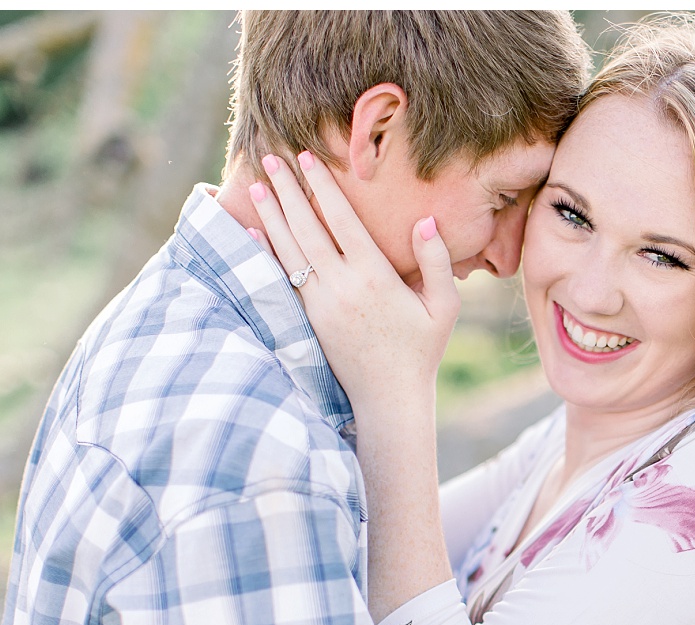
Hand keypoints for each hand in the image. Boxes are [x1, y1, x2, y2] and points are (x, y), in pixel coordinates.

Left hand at [247, 151, 459, 416]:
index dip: (323, 186)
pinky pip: (280, 278)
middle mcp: (341, 286)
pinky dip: (264, 253)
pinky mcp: (306, 320)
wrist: (389, 398)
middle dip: (288, 190)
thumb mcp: (443, 307)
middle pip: (306, 227)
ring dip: (271, 215)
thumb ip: (436, 261)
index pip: (341, 220)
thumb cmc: (421, 349)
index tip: (308, 158)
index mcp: (375, 277)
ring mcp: (319, 304)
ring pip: (288, 250)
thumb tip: (425, 220)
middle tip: (271, 157)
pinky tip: (252, 232)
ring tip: (257, 185)